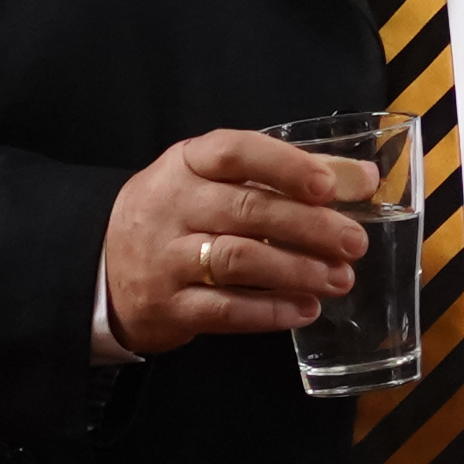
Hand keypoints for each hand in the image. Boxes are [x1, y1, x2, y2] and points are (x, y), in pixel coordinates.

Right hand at [104, 130, 375, 356]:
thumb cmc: (179, 214)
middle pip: (248, 210)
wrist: (102, 267)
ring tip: (339, 279)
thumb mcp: (213, 181)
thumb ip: (283, 174)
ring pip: (239, 260)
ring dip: (297, 270)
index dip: (285, 166)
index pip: (235, 152)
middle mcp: (173, 206)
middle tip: (354, 242)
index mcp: (186, 163)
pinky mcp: (169, 306)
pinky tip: (305, 309)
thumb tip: (361, 176)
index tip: (329, 186)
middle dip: (309, 227)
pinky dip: (270, 312)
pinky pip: (225, 310)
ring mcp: (167, 258)